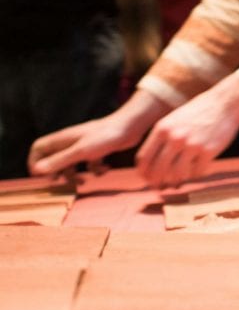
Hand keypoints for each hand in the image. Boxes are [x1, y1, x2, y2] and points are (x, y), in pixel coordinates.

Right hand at [27, 90, 163, 176]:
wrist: (131, 126)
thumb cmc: (105, 136)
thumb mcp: (81, 152)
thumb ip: (60, 161)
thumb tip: (37, 171)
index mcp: (63, 139)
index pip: (39, 148)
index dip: (35, 162)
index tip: (41, 176)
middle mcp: (72, 141)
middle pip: (54, 159)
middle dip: (57, 173)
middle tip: (61, 183)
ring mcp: (86, 145)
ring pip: (72, 164)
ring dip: (75, 175)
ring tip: (83, 182)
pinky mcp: (99, 150)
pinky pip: (91, 164)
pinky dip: (96, 170)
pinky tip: (105, 169)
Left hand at [135, 75, 238, 187]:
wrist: (226, 102)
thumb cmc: (200, 111)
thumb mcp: (175, 119)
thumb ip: (163, 137)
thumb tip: (152, 162)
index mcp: (163, 128)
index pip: (144, 158)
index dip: (144, 173)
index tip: (147, 180)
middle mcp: (175, 137)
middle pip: (158, 170)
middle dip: (157, 183)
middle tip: (161, 188)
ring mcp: (192, 145)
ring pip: (177, 175)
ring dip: (176, 183)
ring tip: (178, 184)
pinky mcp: (208, 151)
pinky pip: (197, 173)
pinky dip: (196, 175)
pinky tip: (197, 171)